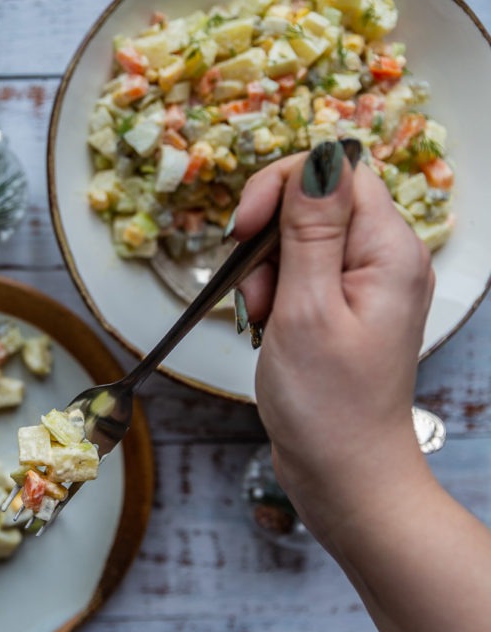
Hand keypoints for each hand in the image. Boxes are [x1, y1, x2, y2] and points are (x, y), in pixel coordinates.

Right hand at [230, 141, 436, 546]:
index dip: (282, 186)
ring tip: (262, 317)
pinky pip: (300, 271)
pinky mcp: (344, 305)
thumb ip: (309, 229)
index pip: (336, 170)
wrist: (343, 473)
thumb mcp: (306, 309)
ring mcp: (366, 283)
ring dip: (264, 267)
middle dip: (267, 233)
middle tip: (252, 286)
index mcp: (389, 250)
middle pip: (316, 199)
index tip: (245, 230)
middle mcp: (385, 257)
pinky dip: (272, 290)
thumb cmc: (326, 403)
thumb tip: (318, 156)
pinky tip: (267, 324)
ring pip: (300, 236)